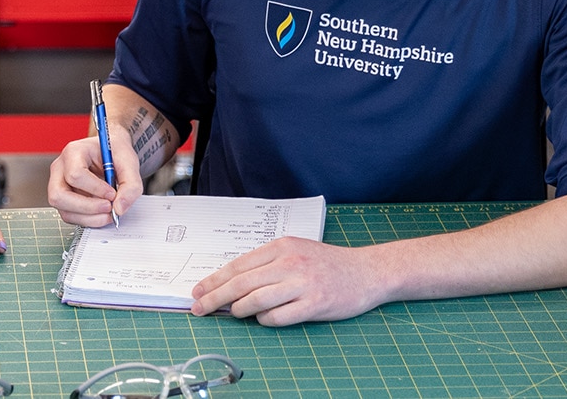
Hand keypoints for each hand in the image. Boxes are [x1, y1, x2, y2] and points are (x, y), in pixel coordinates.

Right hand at [46, 127, 142, 226]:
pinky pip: (71, 217)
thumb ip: (131, 185)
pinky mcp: (65, 200)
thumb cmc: (115, 153)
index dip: (95, 188)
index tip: (112, 193)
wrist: (112, 152)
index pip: (75, 174)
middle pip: (59, 196)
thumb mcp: (129, 162)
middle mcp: (60, 169)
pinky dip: (89, 220)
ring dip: (89, 218)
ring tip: (109, 212)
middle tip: (109, 207)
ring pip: (64, 211)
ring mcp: (59, 186)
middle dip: (87, 207)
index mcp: (73, 152)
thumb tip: (119, 209)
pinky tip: (103, 213)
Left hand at [189, 237, 390, 325]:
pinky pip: (278, 317)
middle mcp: (290, 263)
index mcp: (282, 247)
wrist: (367, 272)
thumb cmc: (328, 263)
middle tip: (199, 308)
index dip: (214, 280)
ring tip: (233, 314)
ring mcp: (303, 284)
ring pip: (256, 300)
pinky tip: (263, 319)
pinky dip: (265, 320)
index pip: (238, 265)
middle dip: (215, 297)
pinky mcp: (314, 304)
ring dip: (238, 310)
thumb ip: (267, 263)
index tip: (198, 291)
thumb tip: (231, 282)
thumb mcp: (295, 251)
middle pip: (241, 283)